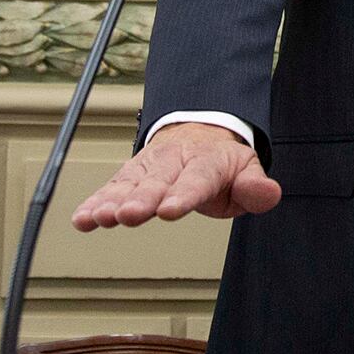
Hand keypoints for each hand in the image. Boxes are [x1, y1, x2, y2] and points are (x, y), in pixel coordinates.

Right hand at [72, 122, 281, 229]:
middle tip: (130, 215)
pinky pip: (111, 189)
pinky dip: (95, 203)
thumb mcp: (247, 169)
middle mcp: (173, 162)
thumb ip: (255, 187)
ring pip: (129, 185)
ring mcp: (149, 168)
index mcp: (206, 162)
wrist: (199, 133)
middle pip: (157, 183)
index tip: (170, 210)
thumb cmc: (222, 163)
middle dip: (142, 199)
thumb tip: (271, 194)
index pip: (196, 180)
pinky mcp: (130, 176)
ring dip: (113, 201)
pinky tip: (82, 219)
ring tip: (100, 217)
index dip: (183, 195)